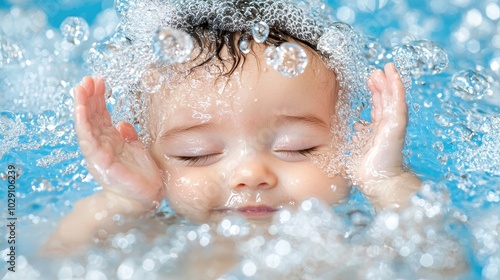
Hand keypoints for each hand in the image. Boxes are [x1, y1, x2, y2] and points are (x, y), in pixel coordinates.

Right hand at [73, 77, 163, 211]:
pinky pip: (90, 141)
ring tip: (80, 89)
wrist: (145, 198)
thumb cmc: (140, 175)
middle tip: (86, 78)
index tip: (98, 80)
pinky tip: (81, 110)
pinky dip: (84, 125)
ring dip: (82, 107)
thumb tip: (122, 122)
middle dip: (88, 97)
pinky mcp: (102, 162)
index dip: (98, 98)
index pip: (100, 115)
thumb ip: (128, 136)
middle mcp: (102, 145)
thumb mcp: (136, 149)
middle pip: (91, 117)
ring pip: (87, 126)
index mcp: (110, 140)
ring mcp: (100, 153)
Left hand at [353, 63, 419, 207]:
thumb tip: (358, 125)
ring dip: (391, 82)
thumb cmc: (368, 170)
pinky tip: (395, 78)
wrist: (378, 183)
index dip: (376, 93)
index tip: (371, 79)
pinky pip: (398, 105)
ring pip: (394, 99)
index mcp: (378, 131)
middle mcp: (387, 127)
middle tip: (377, 70)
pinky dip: (398, 90)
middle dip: (382, 84)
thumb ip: (361, 134)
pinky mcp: (397, 127)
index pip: (378, 107)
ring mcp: (394, 126)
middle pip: (386, 100)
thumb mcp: (359, 146)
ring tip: (388, 67)